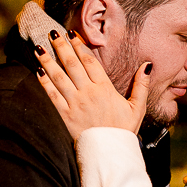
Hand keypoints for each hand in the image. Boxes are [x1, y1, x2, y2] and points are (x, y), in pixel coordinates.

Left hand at [33, 30, 148, 138]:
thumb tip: (147, 65)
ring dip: (48, 61)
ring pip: (59, 77)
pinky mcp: (64, 115)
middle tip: (52, 32)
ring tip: (39, 48)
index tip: (72, 34)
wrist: (109, 153)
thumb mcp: (138, 107)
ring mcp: (75, 104)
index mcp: (105, 89)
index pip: (90, 62)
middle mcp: (88, 93)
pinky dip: (45, 82)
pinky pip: (52, 95)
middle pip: (72, 65)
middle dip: (61, 47)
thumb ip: (142, 85)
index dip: (80, 46)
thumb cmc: (123, 130)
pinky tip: (38, 70)